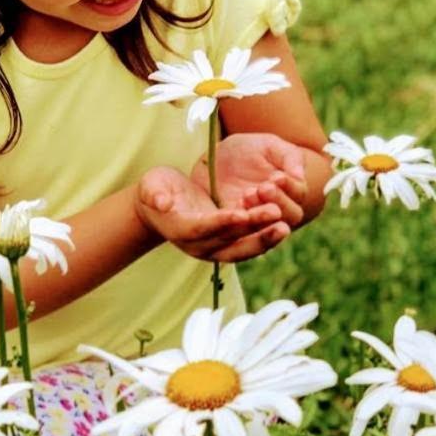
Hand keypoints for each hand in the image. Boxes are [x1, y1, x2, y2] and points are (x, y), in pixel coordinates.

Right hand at [136, 167, 289, 262]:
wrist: (159, 209)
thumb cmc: (156, 191)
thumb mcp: (150, 187)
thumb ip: (154, 193)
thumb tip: (160, 202)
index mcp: (181, 229)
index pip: (204, 227)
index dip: (222, 221)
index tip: (242, 213)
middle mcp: (199, 246)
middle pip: (228, 242)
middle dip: (253, 230)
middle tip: (276, 217)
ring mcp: (213, 249)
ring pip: (242, 249)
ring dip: (264, 239)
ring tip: (285, 227)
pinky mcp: (224, 246)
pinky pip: (246, 246)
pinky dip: (263, 239)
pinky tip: (282, 227)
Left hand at [191, 133, 306, 228]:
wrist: (216, 159)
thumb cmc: (248, 150)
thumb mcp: (268, 146)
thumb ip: (289, 157)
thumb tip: (299, 176)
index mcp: (291, 193)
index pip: (299, 194)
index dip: (290, 187)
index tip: (277, 176)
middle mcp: (279, 212)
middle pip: (290, 217)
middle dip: (278, 201)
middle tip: (264, 187)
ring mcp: (257, 223)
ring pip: (267, 229)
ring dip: (260, 214)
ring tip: (248, 194)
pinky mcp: (234, 228)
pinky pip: (241, 233)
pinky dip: (240, 222)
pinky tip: (236, 205)